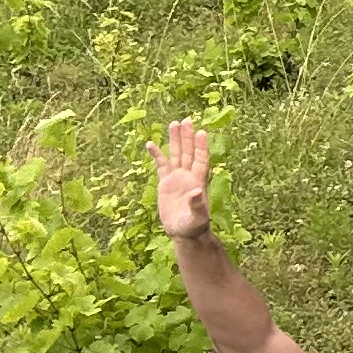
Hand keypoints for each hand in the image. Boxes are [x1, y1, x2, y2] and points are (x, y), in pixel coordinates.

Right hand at [155, 118, 213, 240]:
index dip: (201, 147)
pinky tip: (150, 144)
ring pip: (176, 155)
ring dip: (175, 140)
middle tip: (187, 120)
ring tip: (173, 123)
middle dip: (187, 137)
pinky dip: (156, 155)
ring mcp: (177, 178)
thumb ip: (197, 205)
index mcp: (198, 181)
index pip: (201, 160)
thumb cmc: (194, 226)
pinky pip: (160, 166)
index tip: (202, 132)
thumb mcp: (197, 217)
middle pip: (188, 152)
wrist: (184, 232)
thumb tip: (197, 191)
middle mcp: (188, 176)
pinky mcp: (165, 183)